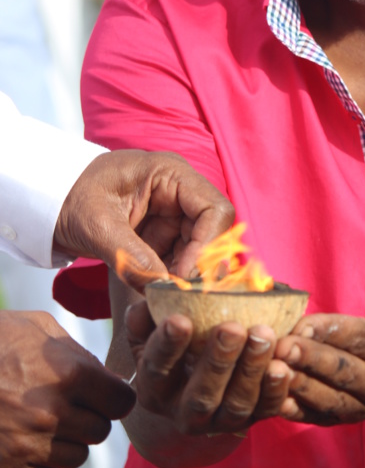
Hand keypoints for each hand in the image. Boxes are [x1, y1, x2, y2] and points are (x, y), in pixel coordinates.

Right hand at [0, 311, 134, 467]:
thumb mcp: (37, 326)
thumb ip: (76, 350)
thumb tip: (104, 375)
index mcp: (69, 375)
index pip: (122, 401)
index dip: (117, 396)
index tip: (108, 392)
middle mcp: (55, 414)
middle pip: (101, 431)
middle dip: (94, 417)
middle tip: (75, 402)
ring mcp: (30, 445)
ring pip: (78, 456)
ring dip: (71, 440)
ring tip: (51, 418)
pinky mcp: (9, 466)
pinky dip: (47, 458)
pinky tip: (31, 434)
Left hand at [54, 149, 234, 288]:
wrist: (46, 200)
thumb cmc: (69, 197)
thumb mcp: (97, 226)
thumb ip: (131, 256)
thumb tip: (162, 287)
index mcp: (170, 173)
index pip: (214, 209)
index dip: (208, 246)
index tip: (185, 277)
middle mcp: (179, 190)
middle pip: (212, 231)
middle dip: (198, 264)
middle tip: (178, 294)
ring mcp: (171, 212)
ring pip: (198, 248)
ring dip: (184, 273)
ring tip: (161, 294)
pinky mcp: (161, 231)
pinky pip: (178, 257)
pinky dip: (170, 276)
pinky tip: (155, 289)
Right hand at [125, 301, 290, 435]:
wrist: (195, 384)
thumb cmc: (177, 344)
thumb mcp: (154, 331)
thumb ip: (147, 315)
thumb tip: (145, 303)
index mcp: (155, 387)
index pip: (157, 368)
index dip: (167, 345)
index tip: (180, 320)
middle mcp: (183, 412)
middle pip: (200, 395)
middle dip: (218, 361)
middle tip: (232, 328)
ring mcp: (218, 421)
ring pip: (236, 404)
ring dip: (251, 370)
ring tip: (264, 336)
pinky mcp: (249, 420)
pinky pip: (265, 410)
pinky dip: (276, 389)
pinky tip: (283, 365)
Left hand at [274, 261, 364, 424]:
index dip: (333, 332)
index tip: (303, 324)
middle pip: (344, 372)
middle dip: (310, 359)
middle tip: (280, 346)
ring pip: (329, 397)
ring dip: (299, 385)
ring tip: (270, 369)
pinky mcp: (349, 416)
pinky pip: (320, 416)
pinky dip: (296, 409)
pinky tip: (272, 398)